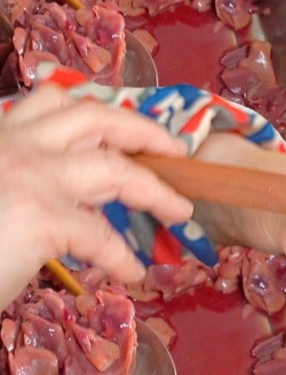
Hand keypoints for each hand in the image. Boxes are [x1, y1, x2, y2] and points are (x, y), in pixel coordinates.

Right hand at [0, 85, 192, 305]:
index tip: (128, 126)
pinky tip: (132, 273)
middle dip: (143, 128)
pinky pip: (101, 236)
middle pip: (95, 116)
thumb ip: (17, 180)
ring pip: (115, 168)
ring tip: (179, 210)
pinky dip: (121, 257)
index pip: (51, 101)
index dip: (99, 112)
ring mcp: (28, 175)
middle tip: (173, 148)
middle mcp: (11, 142)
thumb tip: (58, 195)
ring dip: (155, 189)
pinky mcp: (40, 215)